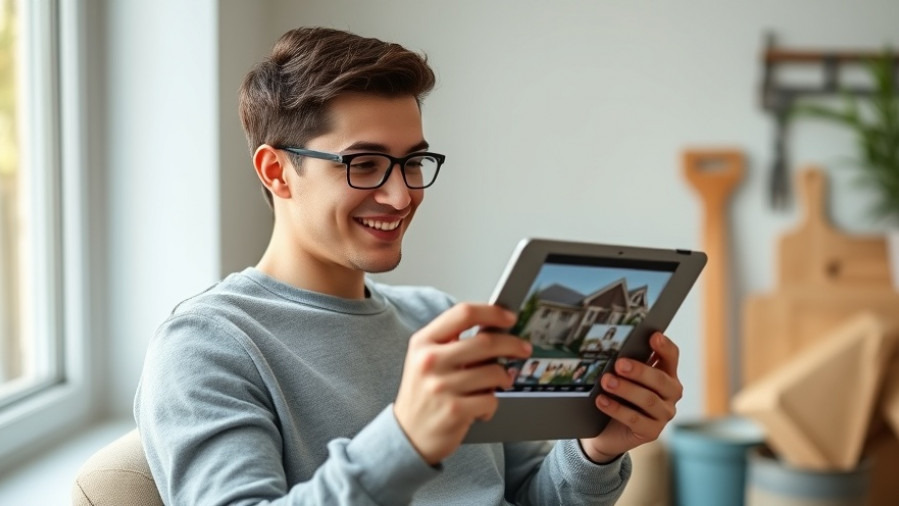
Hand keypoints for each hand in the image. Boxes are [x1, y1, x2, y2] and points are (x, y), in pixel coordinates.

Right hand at [394, 303, 531, 464]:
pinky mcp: (454, 411)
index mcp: (423, 342)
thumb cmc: (424, 394)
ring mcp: (441, 386)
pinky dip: (491, 405)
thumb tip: (496, 328)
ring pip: (494, 372)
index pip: (463, 313)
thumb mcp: (427, 360)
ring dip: (504, 378)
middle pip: (486, 341)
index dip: (492, 313)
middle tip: (523, 349)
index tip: (509, 318)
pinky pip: (491, 400)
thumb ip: (453, 342)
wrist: (407, 435)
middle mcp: (429, 361)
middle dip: (513, 344)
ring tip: (497, 384)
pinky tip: (480, 408)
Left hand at [579, 332, 682, 462]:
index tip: (653, 336)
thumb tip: (614, 346)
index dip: (664, 346)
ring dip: (626, 389)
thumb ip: (626, 363)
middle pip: (660, 379)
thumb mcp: (623, 377)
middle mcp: (670, 393)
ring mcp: (664, 414)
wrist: (607, 430)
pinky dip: (617, 409)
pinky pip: (635, 419)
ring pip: (648, 400)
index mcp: (666, 373)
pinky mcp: (652, 432)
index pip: (671, 356)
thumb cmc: (618, 396)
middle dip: (639, 371)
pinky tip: (602, 401)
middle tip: (619, 364)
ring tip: (606, 381)